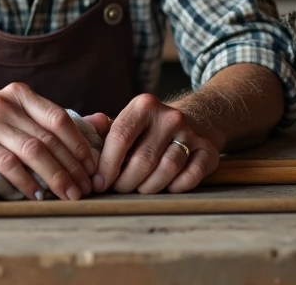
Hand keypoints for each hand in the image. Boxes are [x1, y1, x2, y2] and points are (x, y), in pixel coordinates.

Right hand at [0, 82, 96, 199]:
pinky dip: (26, 182)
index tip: (93, 168)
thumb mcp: (18, 114)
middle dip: (72, 166)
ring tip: (68, 195)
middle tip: (86, 188)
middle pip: (48, 138)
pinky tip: (38, 195)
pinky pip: (7, 164)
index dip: (79, 145)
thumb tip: (103, 122)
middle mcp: (5, 104)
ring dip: (55, 176)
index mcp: (20, 95)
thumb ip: (56, 119)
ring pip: (32, 151)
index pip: (59, 119)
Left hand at [93, 93, 219, 193]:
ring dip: (149, 187)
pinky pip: (191, 176)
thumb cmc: (148, 129)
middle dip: (126, 182)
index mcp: (144, 106)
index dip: (107, 165)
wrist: (193, 120)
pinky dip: (176, 187)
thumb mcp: (125, 122)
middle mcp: (169, 116)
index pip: (120, 136)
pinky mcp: (208, 150)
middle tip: (119, 189)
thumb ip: (103, 128)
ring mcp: (191, 133)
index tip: (98, 183)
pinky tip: (167, 187)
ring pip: (167, 169)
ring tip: (140, 189)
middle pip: (143, 159)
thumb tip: (87, 124)